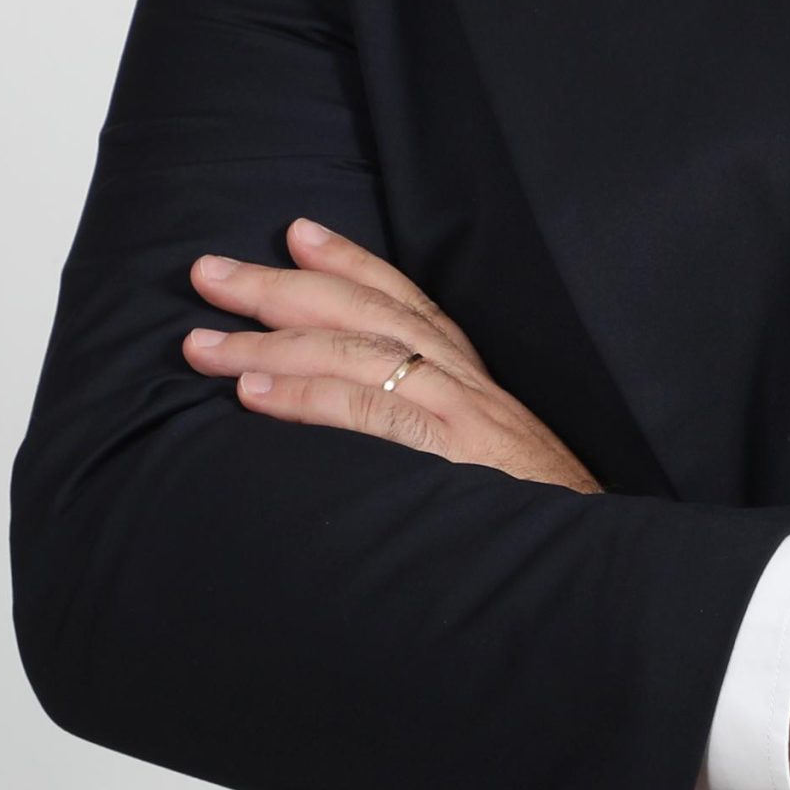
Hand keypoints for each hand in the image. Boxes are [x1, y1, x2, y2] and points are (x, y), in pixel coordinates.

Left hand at [182, 219, 603, 494]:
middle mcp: (461, 380)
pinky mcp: (449, 450)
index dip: (349, 261)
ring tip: (203, 342)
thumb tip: (353, 425)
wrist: (587, 558)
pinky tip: (253, 392)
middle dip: (280, 286)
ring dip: (270, 340)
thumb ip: (426, 432)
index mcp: (466, 378)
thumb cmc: (524, 514)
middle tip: (209, 272)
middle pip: (363, 313)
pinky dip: (306, 396)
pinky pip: (367, 411)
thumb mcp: (479, 458)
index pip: (402, 299)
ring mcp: (457, 412)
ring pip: (355, 351)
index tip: (295, 231)